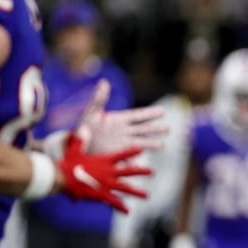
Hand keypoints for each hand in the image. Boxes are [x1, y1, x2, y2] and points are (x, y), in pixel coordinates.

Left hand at [45, 79, 166, 155]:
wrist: (79, 143)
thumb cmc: (85, 126)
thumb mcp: (92, 111)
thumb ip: (99, 98)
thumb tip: (104, 82)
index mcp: (120, 120)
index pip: (138, 115)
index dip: (150, 113)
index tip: (162, 111)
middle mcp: (124, 132)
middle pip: (143, 130)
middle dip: (155, 129)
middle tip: (168, 129)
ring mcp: (122, 144)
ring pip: (140, 144)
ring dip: (150, 144)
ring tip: (162, 145)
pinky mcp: (117, 155)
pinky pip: (129, 159)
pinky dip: (136, 163)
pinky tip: (143, 166)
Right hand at [57, 133, 151, 212]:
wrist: (62, 178)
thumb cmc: (67, 163)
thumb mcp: (74, 149)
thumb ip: (80, 139)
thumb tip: (84, 128)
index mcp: (104, 160)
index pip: (121, 154)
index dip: (132, 151)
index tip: (141, 150)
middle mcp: (108, 172)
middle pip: (128, 171)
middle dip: (141, 171)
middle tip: (152, 172)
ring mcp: (106, 184)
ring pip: (125, 188)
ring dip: (136, 192)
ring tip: (147, 195)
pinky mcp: (100, 195)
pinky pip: (113, 202)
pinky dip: (120, 207)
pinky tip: (128, 211)